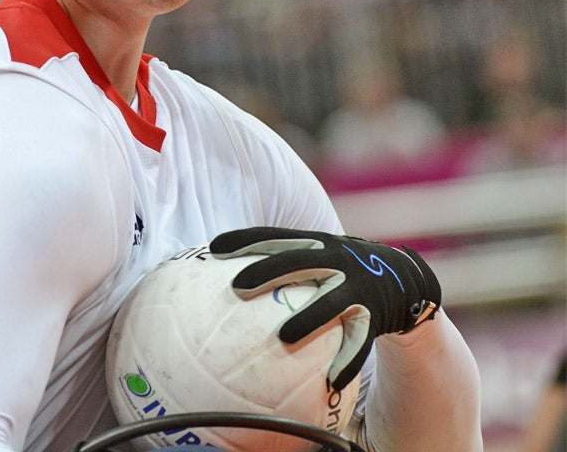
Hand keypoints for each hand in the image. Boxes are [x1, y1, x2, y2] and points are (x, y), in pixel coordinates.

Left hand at [209, 227, 440, 391]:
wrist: (403, 278)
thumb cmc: (342, 269)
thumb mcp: (317, 256)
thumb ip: (282, 262)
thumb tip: (228, 279)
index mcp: (316, 243)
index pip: (275, 237)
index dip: (245, 239)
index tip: (214, 248)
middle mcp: (336, 259)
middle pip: (297, 261)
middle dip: (267, 271)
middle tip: (237, 286)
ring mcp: (357, 286)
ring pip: (330, 302)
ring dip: (308, 318)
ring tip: (284, 337)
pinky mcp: (374, 313)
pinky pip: (360, 341)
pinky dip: (347, 360)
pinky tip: (331, 381)